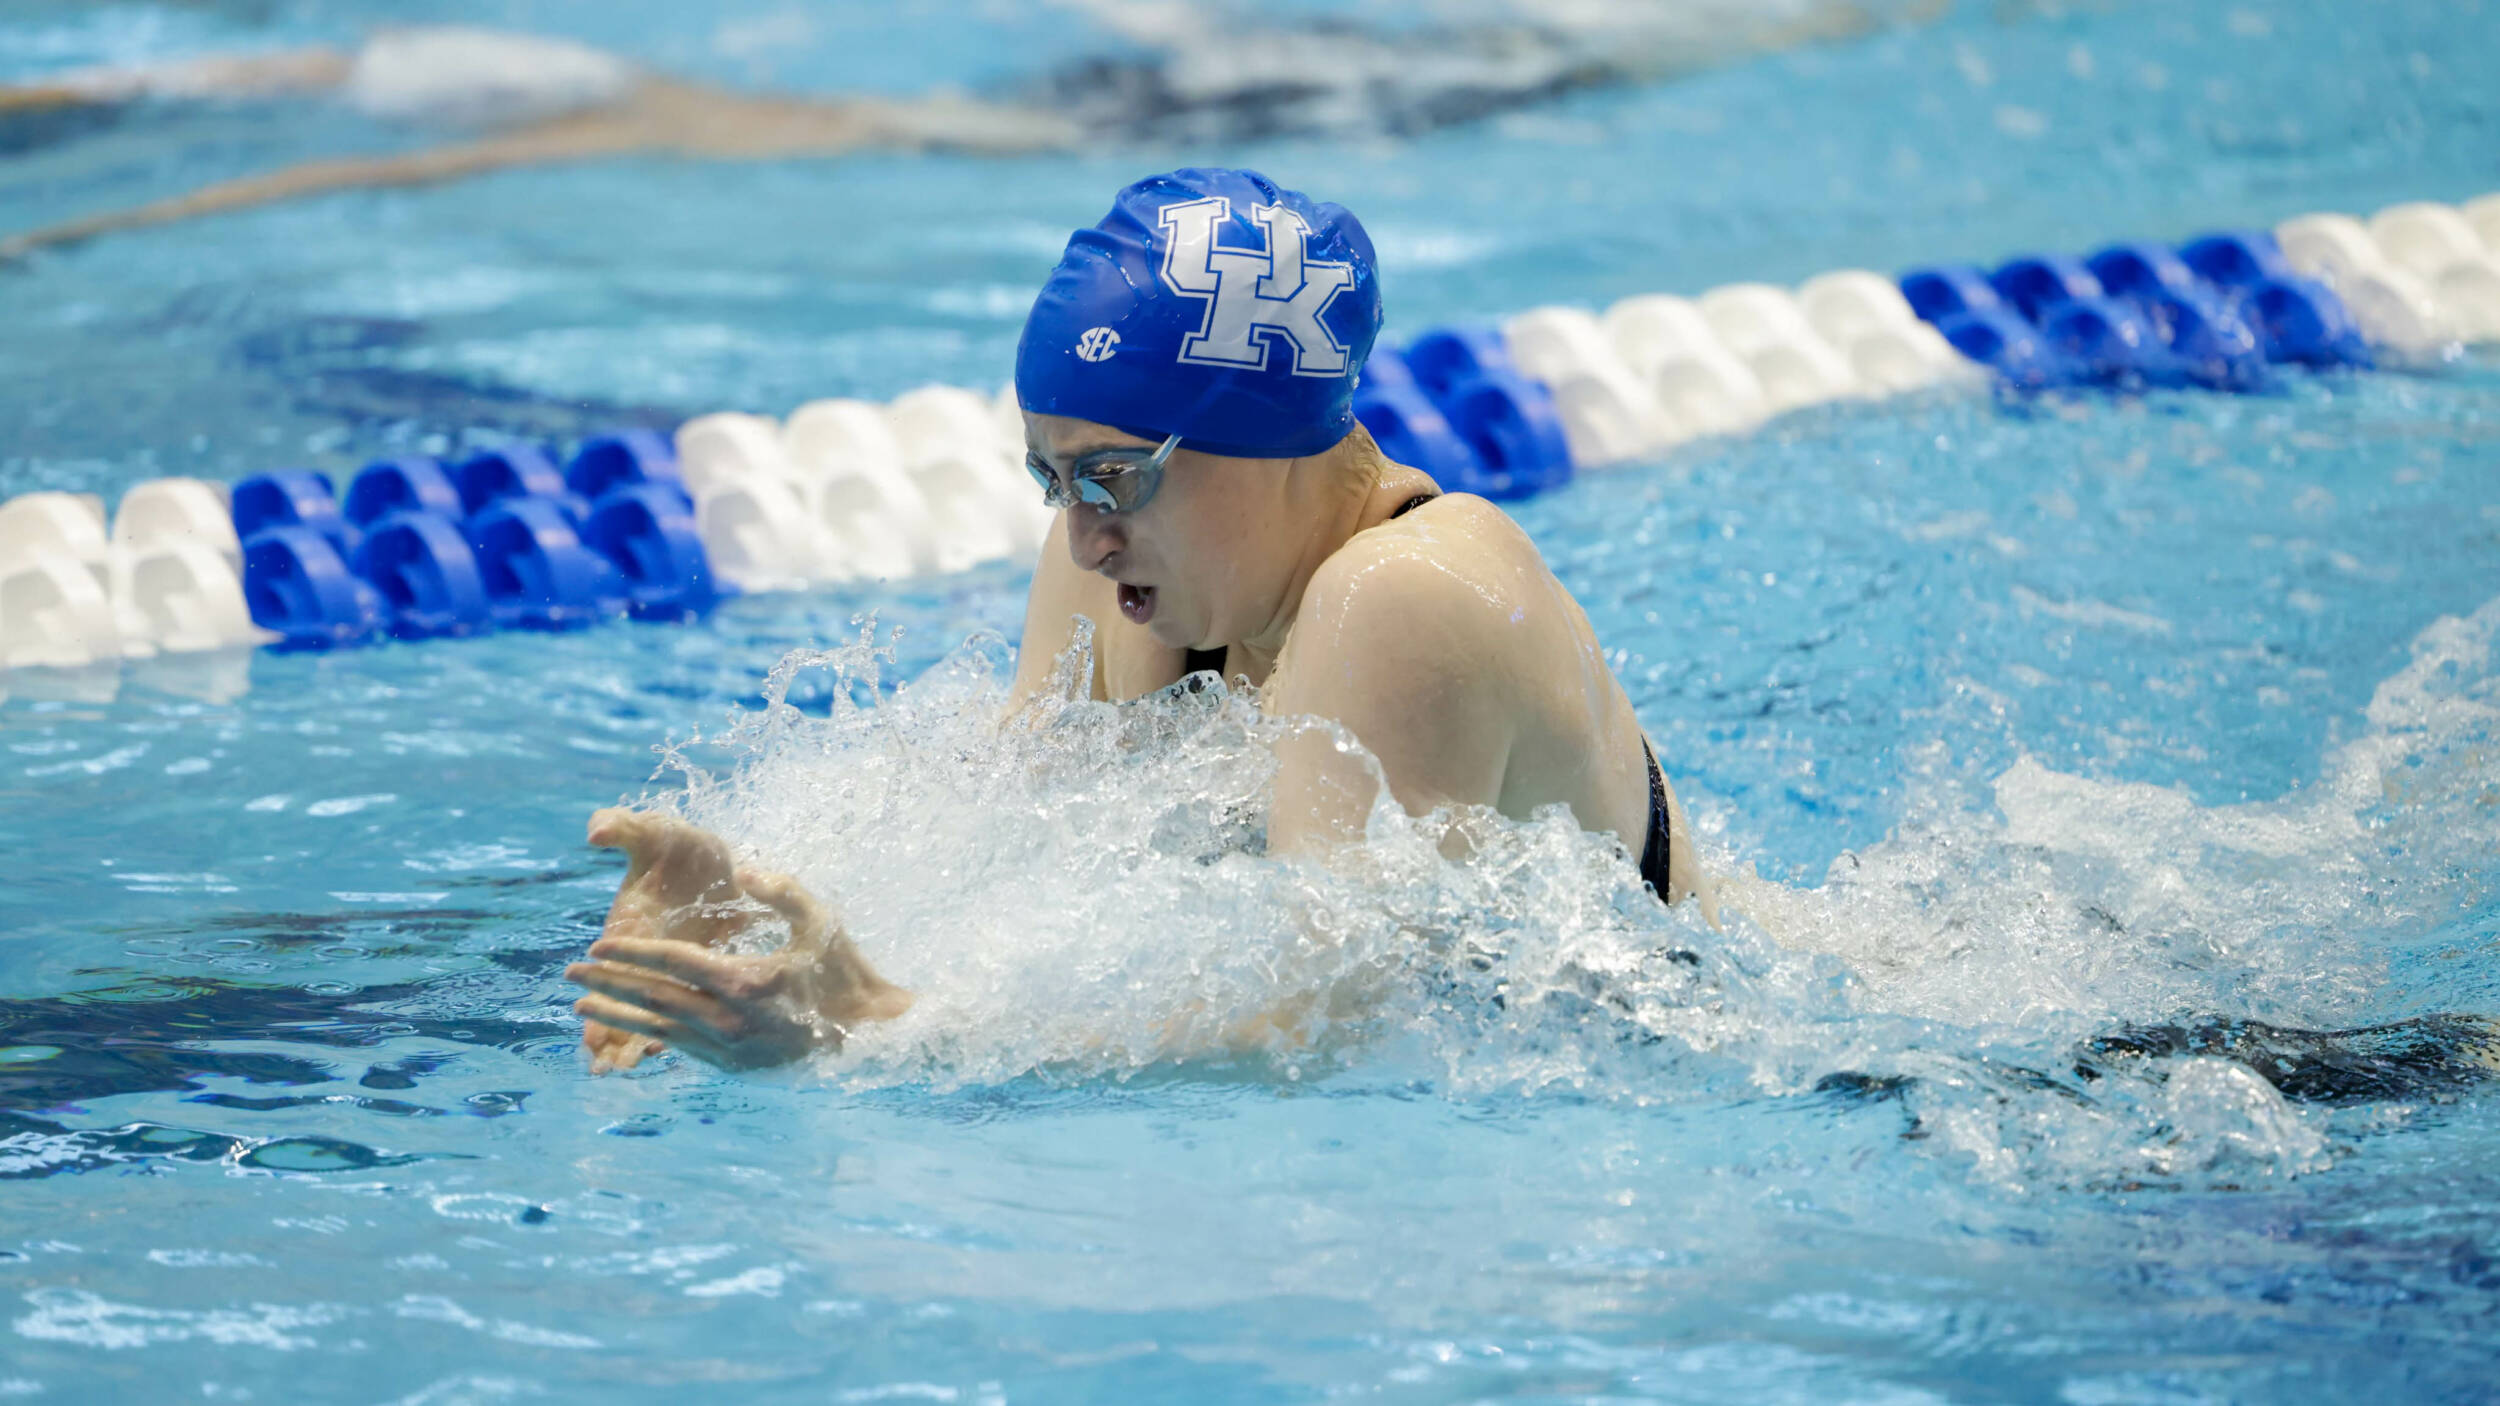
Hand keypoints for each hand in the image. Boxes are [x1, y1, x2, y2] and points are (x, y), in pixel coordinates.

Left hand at [569, 809, 909, 1071]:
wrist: (872, 1036)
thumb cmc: (845, 971)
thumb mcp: (822, 920)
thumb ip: (782, 890)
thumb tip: (743, 869)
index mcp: (747, 980)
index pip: (672, 964)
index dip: (631, 954)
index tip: (595, 947)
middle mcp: (732, 1020)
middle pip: (655, 999)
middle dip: (608, 985)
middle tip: (569, 974)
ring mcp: (732, 1049)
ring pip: (660, 1030)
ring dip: (617, 1017)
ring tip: (581, 1007)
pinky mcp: (736, 1068)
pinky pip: (682, 1049)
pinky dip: (649, 1036)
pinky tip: (629, 1028)